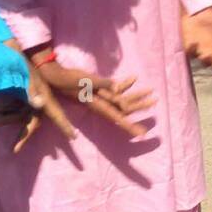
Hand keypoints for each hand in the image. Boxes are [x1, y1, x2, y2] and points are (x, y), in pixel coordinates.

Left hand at [0, 41, 75, 151]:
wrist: (6, 45)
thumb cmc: (16, 58)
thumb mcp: (24, 72)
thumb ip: (31, 88)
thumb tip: (39, 103)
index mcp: (43, 92)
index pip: (56, 112)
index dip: (64, 124)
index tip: (73, 136)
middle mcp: (37, 95)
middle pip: (35, 120)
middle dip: (24, 135)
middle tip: (15, 149)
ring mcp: (28, 93)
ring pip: (22, 114)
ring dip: (8, 119)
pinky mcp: (18, 91)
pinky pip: (14, 106)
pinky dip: (6, 111)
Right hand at [30, 54, 154, 137]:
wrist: (56, 77)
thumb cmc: (69, 80)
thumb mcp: (86, 81)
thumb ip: (103, 83)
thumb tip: (119, 87)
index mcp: (100, 105)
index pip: (119, 117)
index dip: (131, 126)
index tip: (143, 134)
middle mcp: (103, 103)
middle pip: (126, 108)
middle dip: (141, 106)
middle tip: (155, 102)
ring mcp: (101, 97)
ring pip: (123, 99)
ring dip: (137, 95)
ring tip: (152, 91)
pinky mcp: (99, 89)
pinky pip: (115, 88)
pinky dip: (125, 84)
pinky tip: (134, 78)